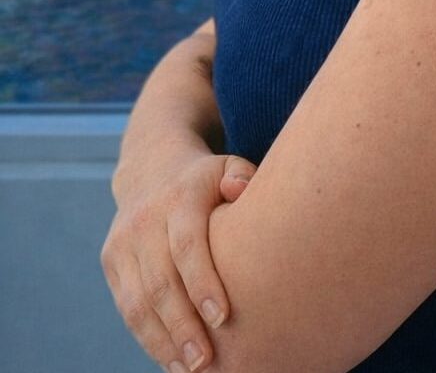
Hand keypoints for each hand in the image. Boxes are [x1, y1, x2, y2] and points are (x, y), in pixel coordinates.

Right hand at [101, 151, 257, 371]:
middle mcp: (145, 221)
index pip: (188, 245)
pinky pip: (127, 307)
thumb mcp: (227, 166)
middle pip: (161, 283)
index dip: (203, 283)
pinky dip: (147, 337)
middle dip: (183, 327)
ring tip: (189, 370)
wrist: (151, 166)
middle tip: (206, 362)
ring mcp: (123, 243)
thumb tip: (240, 191)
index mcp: (179, 198)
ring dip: (162, 342)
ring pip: (138, 303)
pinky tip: (170, 359)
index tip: (223, 318)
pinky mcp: (111, 261)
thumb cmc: (207, 179)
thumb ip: (241, 177)